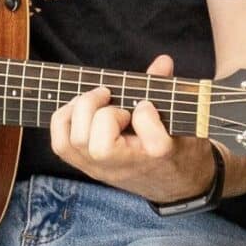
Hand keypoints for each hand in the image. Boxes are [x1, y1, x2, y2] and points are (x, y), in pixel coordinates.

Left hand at [49, 54, 220, 203]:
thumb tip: (162, 61)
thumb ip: (168, 89)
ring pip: (75, 144)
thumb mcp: (184, 120)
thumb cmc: (180, 147)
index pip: (149, 139)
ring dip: (80, 112)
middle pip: (99, 147)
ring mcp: (103, 169)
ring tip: (96, 101)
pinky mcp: (87, 166)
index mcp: (160, 155)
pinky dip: (64, 120)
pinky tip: (80, 108)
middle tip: (114, 100)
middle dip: (103, 113)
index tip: (148, 105)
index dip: (146, 113)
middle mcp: (127, 167)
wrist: (175, 184)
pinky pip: (61, 145)